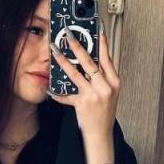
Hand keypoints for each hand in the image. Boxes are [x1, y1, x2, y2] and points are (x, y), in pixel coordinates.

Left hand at [47, 18, 120, 137]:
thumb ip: (103, 77)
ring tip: (55, 52)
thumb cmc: (104, 113)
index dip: (101, 43)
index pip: (107, 58)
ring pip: (76, 74)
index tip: (96, 29)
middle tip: (69, 35)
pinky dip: (57, 92)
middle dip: (78, 46)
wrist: (100, 134)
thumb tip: (92, 60)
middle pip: (90, 62)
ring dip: (63, 61)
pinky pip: (67, 95)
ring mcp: (93, 95)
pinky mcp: (82, 104)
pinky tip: (49, 87)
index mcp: (114, 82)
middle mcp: (105, 87)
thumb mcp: (110, 92)